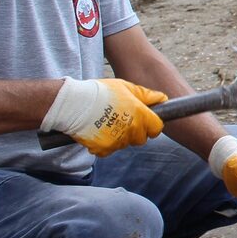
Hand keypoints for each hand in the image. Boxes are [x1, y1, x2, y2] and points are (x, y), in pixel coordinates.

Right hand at [42, 78, 165, 156]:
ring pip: (124, 144)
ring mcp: (117, 141)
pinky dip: (105, 144)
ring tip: (107, 122)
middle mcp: (131, 130)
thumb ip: (146, 95)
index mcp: (140, 115)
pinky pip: (109, 150)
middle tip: (123, 120)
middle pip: (141, 139)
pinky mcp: (103, 149)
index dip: (152, 125)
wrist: (73, 104)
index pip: (157, 128)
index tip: (146, 121)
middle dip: (136, 132)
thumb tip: (162, 99)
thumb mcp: (126, 87)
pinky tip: (98, 131)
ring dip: (120, 137)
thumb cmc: (100, 92)